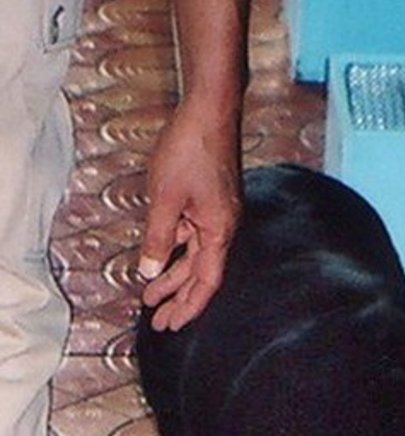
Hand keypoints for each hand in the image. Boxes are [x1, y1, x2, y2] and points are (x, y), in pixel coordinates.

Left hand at [137, 99, 241, 330]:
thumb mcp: (165, 198)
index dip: (188, 306)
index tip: (171, 325)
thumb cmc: (191, 149)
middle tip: (159, 320)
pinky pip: (194, 236)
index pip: (206, 282)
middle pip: (202, 274)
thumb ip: (158, 238)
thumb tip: (150, 271)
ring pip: (195, 255)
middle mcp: (224, 227)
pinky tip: (161, 257)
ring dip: (174, 276)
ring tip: (152, 295)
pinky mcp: (211, 201)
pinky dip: (177, 251)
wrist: (210, 110)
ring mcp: (218, 214)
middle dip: (179, 298)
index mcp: (219, 231)